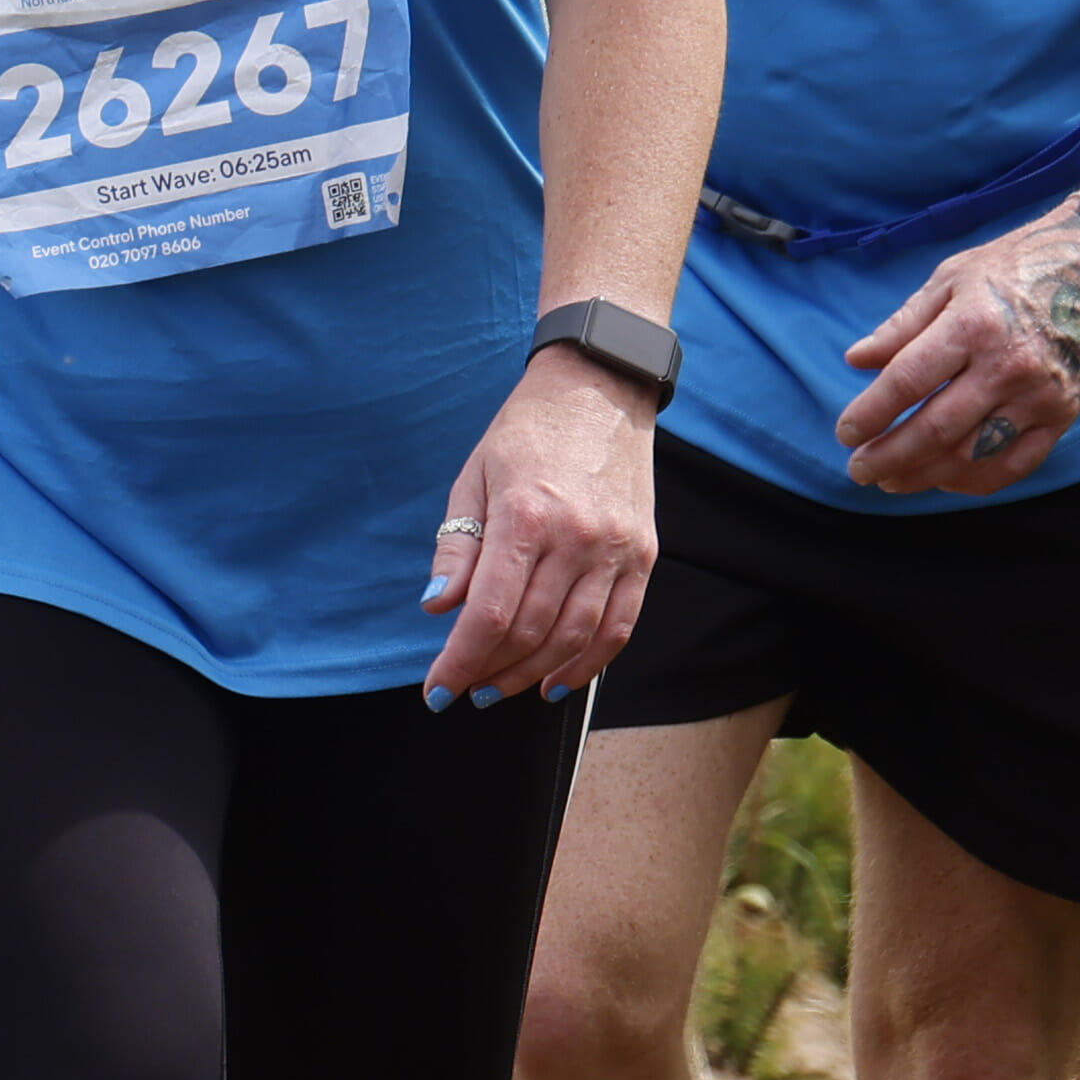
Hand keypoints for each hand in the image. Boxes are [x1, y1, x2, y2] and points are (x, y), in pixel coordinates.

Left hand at [418, 349, 662, 703]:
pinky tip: (556, 682)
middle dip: (490, 672)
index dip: (460, 661)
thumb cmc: (526, 433)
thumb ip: (458, 548)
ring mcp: (616, 549)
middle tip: (465, 689)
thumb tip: (438, 609)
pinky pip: (619, 627)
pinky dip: (588, 664)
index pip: (490, 613)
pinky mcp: (643, 554)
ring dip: (533, 675)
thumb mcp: (474, 478)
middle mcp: (576, 537)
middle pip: (530, 632)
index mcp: (525, 515)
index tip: (436, 692)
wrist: (599, 388)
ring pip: (574, 638)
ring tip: (500, 689)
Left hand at [842, 205, 1079, 494]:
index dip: (870, 413)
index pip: (907, 381)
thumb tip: (855, 360)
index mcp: (973, 325)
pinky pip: (1015, 465)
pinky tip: (944, 480)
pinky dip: (975, 482)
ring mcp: (1039, 396)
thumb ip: (903, 325)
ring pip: (972, 455)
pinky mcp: (1062, 416)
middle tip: (858, 469)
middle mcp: (1007, 366)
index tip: (845, 432)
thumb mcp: (951, 279)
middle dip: (889, 455)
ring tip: (891, 480)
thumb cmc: (1014, 268)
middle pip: (936, 428)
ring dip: (924, 476)